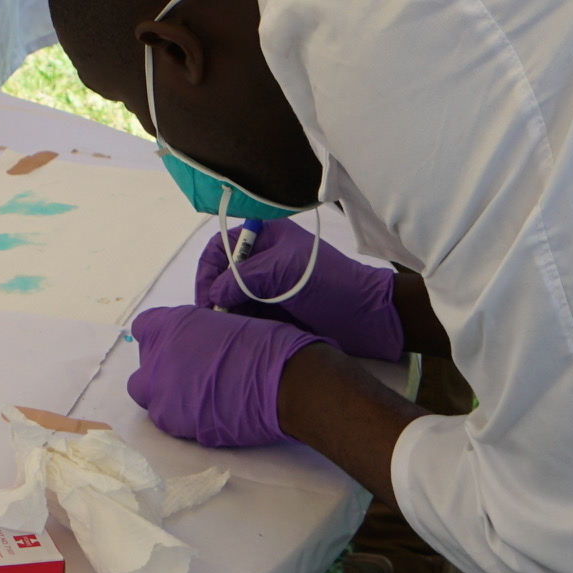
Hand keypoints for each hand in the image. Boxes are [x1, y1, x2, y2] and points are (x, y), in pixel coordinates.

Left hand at [126, 304, 319, 449]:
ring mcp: (162, 396)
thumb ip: (198, 334)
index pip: (144, 328)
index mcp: (169, 326)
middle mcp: (156, 359)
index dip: (161, 337)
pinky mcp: (174, 425)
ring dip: (170, 399)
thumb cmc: (265, 344)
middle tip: (193, 376)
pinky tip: (212, 416)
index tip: (180, 345)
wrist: (282, 383)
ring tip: (203, 400)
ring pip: (151, 399)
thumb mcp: (225, 323)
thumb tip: (198, 346)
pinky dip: (186, 420)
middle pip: (144, 370)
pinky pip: (170, 422)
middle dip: (162, 374)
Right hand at [191, 220, 404, 363]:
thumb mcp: (283, 270)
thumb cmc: (328, 282)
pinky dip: (241, 324)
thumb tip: (214, 295)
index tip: (206, 297)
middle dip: (216, 296)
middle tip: (214, 320)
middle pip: (224, 275)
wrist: (366, 316)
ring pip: (234, 299)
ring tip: (227, 331)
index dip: (209, 270)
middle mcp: (264, 260)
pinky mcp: (276, 311)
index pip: (222, 247)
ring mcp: (270, 287)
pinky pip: (249, 316)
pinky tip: (241, 336)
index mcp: (266, 237)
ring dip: (228, 313)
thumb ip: (244, 278)